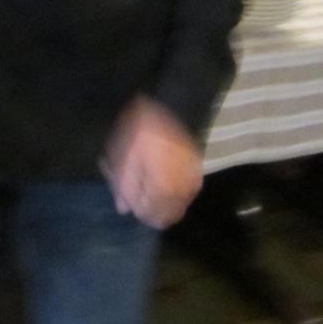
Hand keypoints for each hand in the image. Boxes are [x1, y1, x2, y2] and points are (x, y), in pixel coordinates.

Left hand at [102, 96, 202, 229]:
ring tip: (149, 183)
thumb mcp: (124, 158)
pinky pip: (185, 195)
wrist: (171, 105)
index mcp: (162, 191)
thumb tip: (124, 209)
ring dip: (162, 203)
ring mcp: (193, 183)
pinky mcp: (198, 173)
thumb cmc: (142, 132)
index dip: (134, 207)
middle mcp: (183, 192)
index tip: (127, 195)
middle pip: (165, 218)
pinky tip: (163, 178)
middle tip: (137, 191)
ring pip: (177, 208)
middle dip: (149, 208)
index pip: (147, 216)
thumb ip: (124, 187)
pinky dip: (173, 193)